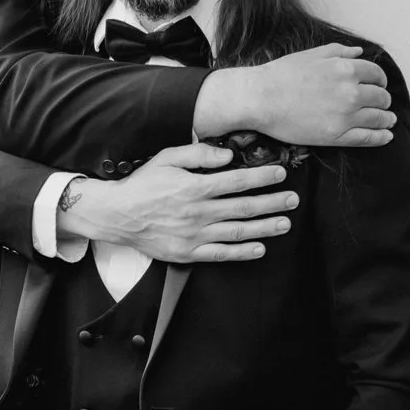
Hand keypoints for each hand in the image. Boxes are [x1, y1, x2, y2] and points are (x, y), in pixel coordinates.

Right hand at [60, 144, 297, 262]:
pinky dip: (242, 252)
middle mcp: (198, 212)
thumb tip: (227, 155)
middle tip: (292, 199)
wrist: (117, 215)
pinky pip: (221, 254)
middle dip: (272, 202)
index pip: (237, 181)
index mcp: (194, 187)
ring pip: (238, 231)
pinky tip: (259, 248)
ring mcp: (194, 235)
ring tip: (285, 223)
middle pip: (244, 207)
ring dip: (265, 227)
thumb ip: (198, 155)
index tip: (279, 175)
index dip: (261, 178)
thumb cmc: (142, 184)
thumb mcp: (166, 158)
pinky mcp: (188, 252)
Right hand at [202, 44, 394, 147]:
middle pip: (381, 97)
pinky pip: (368, 138)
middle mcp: (351, 92)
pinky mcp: (337, 136)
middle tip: (381, 103)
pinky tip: (386, 136)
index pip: (377, 74)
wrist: (260, 98)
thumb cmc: (281, 74)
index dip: (380, 80)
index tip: (378, 84)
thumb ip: (340, 52)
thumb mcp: (312, 55)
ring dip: (386, 118)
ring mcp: (345, 116)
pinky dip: (381, 137)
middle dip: (383, 99)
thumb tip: (360, 52)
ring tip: (388, 120)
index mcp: (346, 69)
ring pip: (379, 118)